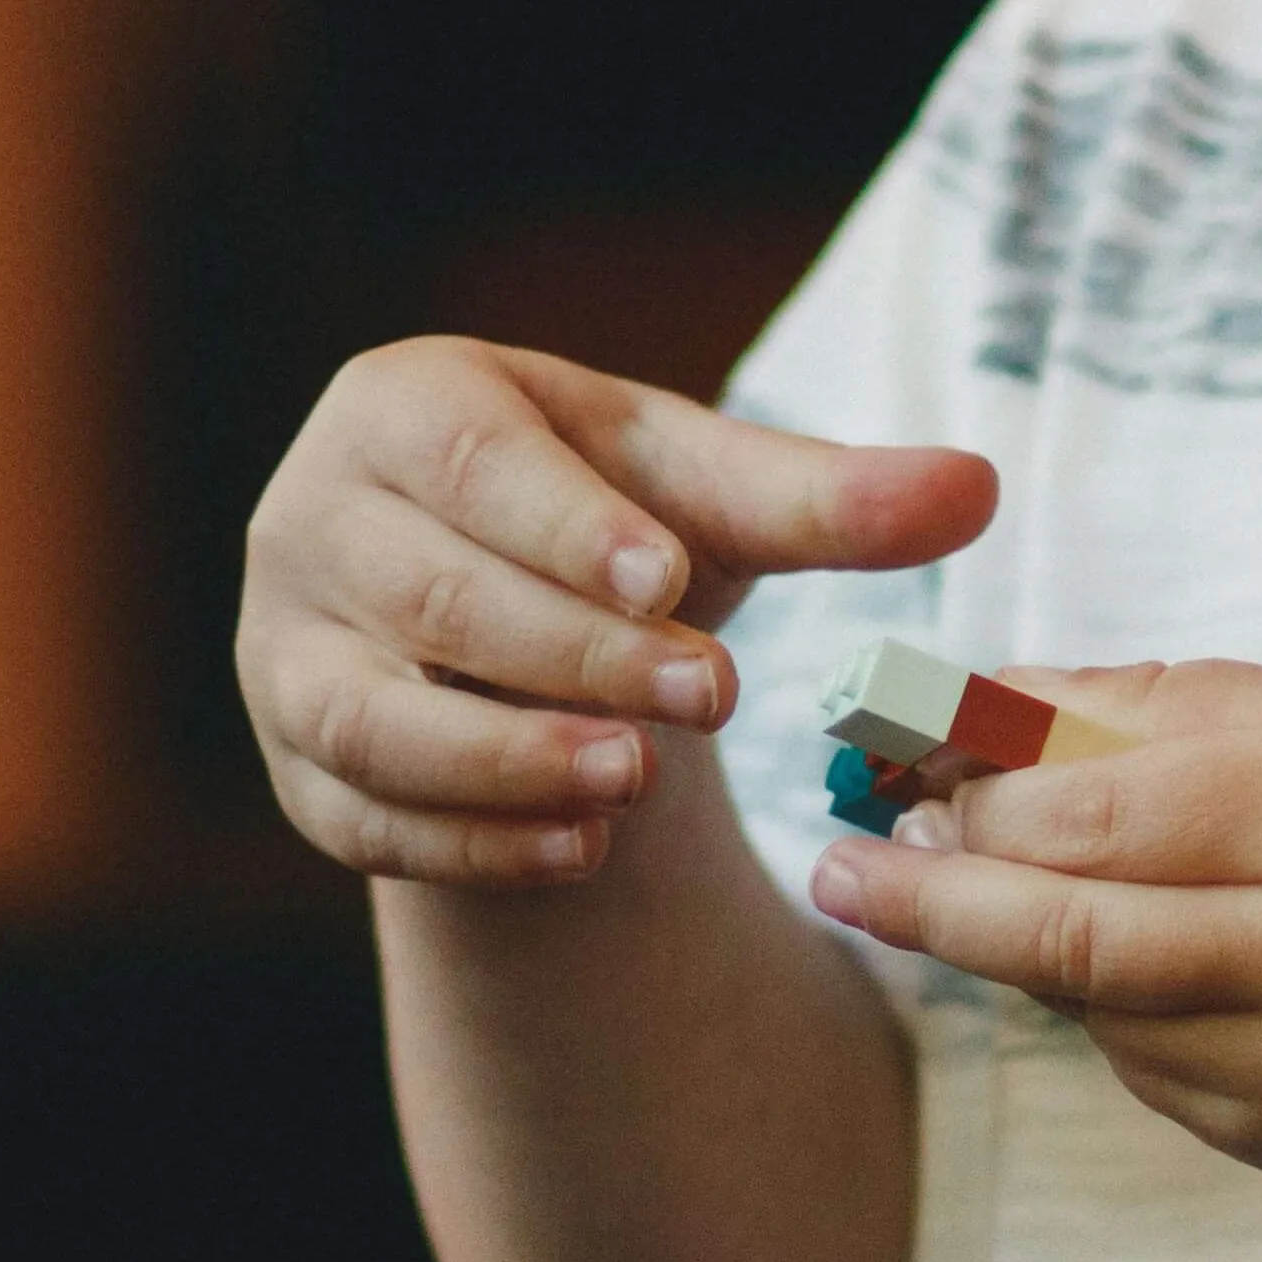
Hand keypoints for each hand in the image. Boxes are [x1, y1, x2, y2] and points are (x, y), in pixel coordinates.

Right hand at [236, 337, 993, 885]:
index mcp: (406, 408)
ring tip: (632, 783)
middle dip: (572, 652)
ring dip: (503, 759)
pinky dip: (471, 844)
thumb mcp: (712, 499)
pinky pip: (363, 817)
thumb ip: (830, 499)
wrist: (514, 621)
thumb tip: (977, 487)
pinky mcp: (298, 766)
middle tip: (706, 696)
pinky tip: (580, 853)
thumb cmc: (613, 524)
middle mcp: (315, 520)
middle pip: (431, 593)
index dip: (565, 523)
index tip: (667, 575)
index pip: (472, 463)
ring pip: (370, 716)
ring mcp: (284, 650)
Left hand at [805, 664, 1261, 1199]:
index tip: (888, 759)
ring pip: (1092, 1010)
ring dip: (1017, 948)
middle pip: (1063, 933)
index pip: (1101, 805)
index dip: (974, 787)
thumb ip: (1185, 703)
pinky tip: (1131, 959)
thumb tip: (991, 700)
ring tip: (973, 886)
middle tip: (845, 862)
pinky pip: (1149, 1069)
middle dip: (931, 894)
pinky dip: (1112, 1009)